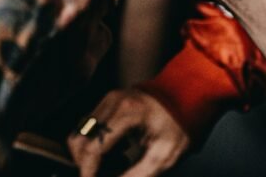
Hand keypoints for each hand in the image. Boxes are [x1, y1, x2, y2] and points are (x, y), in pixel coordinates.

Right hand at [68, 88, 189, 176]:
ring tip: (115, 164)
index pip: (93, 147)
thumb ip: (137, 175)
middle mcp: (111, 102)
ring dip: (88, 154)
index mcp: (126, 113)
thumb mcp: (164, 156)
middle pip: (79, 139)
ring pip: (79, 132)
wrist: (186, 97)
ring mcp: (107, 100)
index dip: (88, 171)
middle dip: (85, 164)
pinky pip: (88, 127)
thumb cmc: (179, 124)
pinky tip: (116, 152)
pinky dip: (94, 144)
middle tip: (104, 175)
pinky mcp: (107, 102)